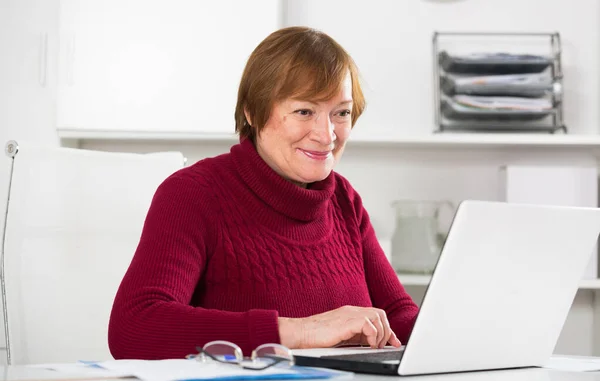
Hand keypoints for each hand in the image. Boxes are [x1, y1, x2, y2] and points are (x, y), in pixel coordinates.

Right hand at [278, 305, 401, 348]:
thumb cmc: (317, 336)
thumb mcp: (342, 335)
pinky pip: (368, 324)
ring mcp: (348, 314)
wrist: (301, 332)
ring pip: (377, 316)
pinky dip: (373, 335)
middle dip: (387, 330)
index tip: (393, 341)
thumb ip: (356, 335)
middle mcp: (352, 310)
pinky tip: (369, 345)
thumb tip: (371, 343)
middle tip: (386, 345)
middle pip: (380, 313)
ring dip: (381, 333)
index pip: (376, 315)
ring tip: (375, 346)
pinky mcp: (346, 321)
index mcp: (351, 312)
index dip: (387, 329)